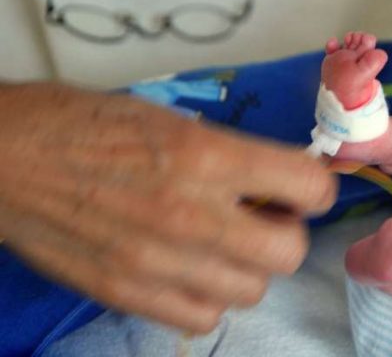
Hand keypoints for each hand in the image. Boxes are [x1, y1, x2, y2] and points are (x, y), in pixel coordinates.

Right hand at [0, 83, 335, 332]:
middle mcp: (191, 214)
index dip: (315, 187)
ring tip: (224, 241)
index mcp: (205, 156)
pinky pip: (203, 317)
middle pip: (290, 252)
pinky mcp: (127, 293)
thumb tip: (272, 179)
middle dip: (287, 231)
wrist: (8, 157)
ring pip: (251, 290)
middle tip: (265, 214)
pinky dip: (209, 297)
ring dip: (249, 266)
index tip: (301, 186)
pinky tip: (193, 268)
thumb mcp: (170, 119)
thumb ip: (228, 154)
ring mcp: (159, 263)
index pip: (307, 186)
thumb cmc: (86, 123)